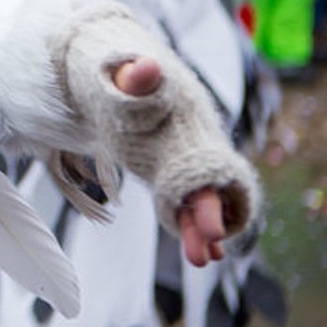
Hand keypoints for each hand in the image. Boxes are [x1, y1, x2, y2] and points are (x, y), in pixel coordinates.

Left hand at [112, 57, 232, 264]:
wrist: (115, 72)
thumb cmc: (119, 72)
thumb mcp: (120, 71)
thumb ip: (134, 75)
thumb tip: (145, 67)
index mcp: (184, 123)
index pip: (202, 164)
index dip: (206, 192)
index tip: (211, 226)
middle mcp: (188, 144)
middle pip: (203, 187)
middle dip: (206, 220)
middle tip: (205, 255)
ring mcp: (176, 158)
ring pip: (193, 198)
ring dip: (197, 228)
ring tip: (202, 260)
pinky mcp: (163, 167)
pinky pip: (180, 198)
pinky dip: (188, 220)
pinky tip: (200, 248)